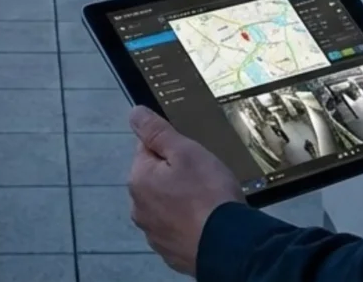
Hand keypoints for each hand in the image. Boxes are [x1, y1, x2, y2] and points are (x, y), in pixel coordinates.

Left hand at [128, 106, 244, 276]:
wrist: (227, 244)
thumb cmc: (208, 193)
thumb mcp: (186, 152)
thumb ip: (157, 131)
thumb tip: (134, 113)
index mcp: (138, 179)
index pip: (147, 148)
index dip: (172, 147)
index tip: (193, 156)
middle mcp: (138, 207)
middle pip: (155, 178)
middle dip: (176, 175)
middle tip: (204, 178)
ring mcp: (152, 232)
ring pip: (165, 204)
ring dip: (180, 200)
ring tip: (207, 201)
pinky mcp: (168, 249)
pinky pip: (176, 227)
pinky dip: (187, 222)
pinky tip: (205, 221)